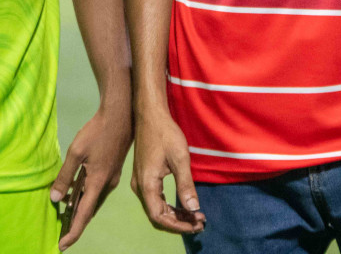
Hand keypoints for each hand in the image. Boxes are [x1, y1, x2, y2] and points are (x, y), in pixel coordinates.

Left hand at [51, 104, 131, 249]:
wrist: (120, 116)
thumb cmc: (97, 132)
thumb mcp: (76, 152)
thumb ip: (65, 176)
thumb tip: (55, 198)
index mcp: (98, 182)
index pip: (84, 214)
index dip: (73, 231)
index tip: (62, 245)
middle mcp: (107, 185)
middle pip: (90, 210)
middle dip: (76, 224)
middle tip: (62, 234)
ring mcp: (111, 178)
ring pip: (94, 200)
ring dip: (80, 209)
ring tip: (65, 217)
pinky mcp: (111, 171)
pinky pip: (97, 190)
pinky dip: (85, 196)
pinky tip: (75, 193)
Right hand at [130, 105, 204, 234]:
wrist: (150, 114)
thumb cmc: (165, 133)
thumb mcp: (179, 158)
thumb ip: (185, 185)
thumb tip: (193, 208)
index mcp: (146, 185)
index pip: (159, 217)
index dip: (178, 225)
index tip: (196, 225)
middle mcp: (140, 187)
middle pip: (158, 215)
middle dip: (179, 221)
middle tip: (200, 222)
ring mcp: (140, 182)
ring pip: (157, 208)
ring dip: (176, 214)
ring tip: (196, 215)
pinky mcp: (144, 177)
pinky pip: (156, 199)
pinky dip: (170, 205)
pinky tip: (184, 205)